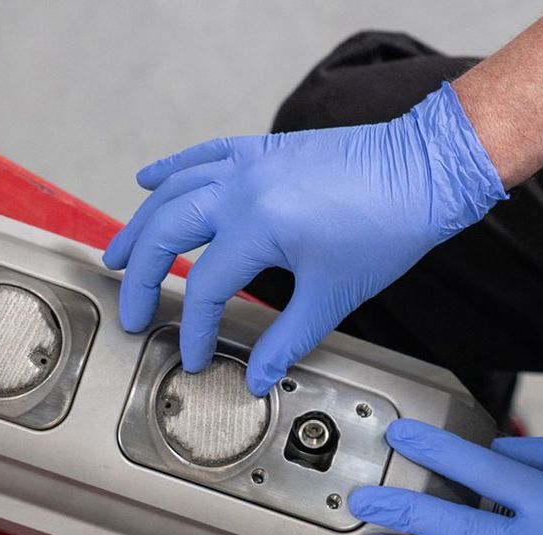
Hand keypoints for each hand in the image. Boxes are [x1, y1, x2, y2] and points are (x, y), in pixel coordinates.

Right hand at [102, 83, 506, 394]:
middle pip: (167, 232)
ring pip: (175, 190)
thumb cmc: (388, 230)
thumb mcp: (334, 295)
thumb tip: (257, 377)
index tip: (192, 357)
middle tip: (132, 312)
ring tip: (116, 255)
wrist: (425, 170)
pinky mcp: (264, 148)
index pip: (204, 287)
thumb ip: (287, 338)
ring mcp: (250, 162)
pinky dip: (172, 168)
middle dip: (141, 275)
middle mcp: (243, 188)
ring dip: (140, 223)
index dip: (193, 328)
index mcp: (260, 226)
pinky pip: (203, 153)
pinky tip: (147, 180)